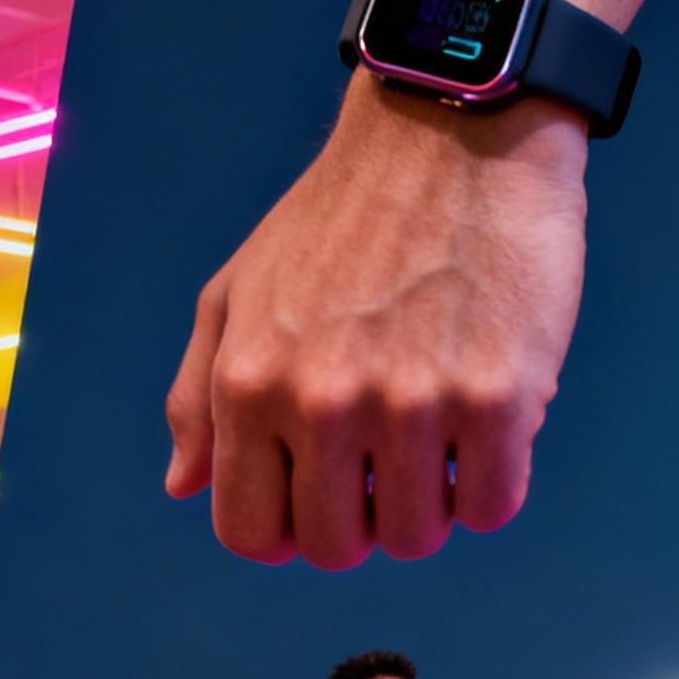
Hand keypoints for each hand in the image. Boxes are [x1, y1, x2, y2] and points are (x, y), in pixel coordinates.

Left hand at [165, 77, 589, 566]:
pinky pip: (490, 506)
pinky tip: (486, 428)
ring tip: (437, 437)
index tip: (317, 497)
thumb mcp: (238, 291)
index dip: (284, 530)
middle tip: (384, 464)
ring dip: (428, 503)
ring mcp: (410, 403)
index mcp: (248, 385)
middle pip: (333, 547)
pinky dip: (491, 484)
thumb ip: (198, 396)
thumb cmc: (340, 216)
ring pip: (415, 535)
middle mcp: (319, 403)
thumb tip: (182, 486)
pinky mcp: (497, 396)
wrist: (452, 131)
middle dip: (359, 522)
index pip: (248, 531)